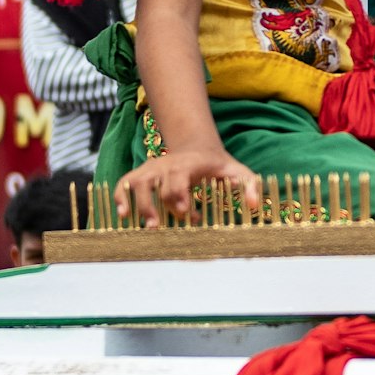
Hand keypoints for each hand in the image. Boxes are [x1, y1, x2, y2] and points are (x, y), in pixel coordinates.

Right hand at [115, 148, 259, 226]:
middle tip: (158, 227)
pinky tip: (123, 215)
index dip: (179, 196)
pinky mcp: (141, 175)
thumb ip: (248, 186)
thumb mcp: (237, 172)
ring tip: (144, 225)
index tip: (187, 214)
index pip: (178, 179)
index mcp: (188, 165)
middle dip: (156, 206)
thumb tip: (254, 206)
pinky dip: (120, 197)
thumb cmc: (218, 166)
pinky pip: (124, 184)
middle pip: (155, 184)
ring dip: (138, 204)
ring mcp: (151, 169)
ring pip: (137, 184)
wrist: (197, 148)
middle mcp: (166, 165)